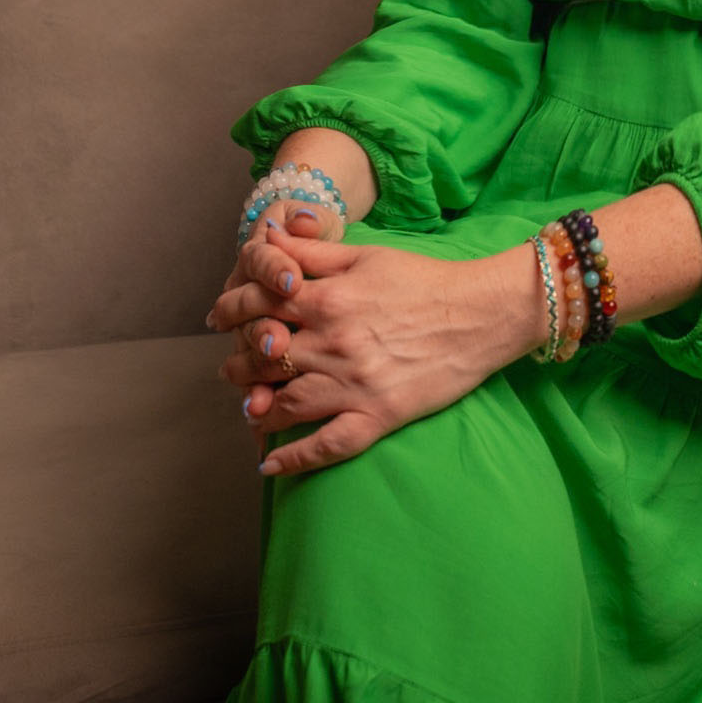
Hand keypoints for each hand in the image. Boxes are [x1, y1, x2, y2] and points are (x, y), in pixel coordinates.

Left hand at [207, 231, 538, 478]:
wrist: (482, 314)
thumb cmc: (426, 280)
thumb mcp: (366, 255)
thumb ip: (313, 251)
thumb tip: (270, 238)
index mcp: (328, 300)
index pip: (259, 306)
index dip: (232, 310)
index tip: (220, 317)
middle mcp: (334, 344)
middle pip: (264, 359)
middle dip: (238, 364)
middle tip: (230, 369)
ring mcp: (354, 385)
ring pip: (285, 404)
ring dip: (256, 408)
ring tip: (248, 408)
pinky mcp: (378, 417)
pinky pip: (327, 445)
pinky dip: (294, 458)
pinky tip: (270, 464)